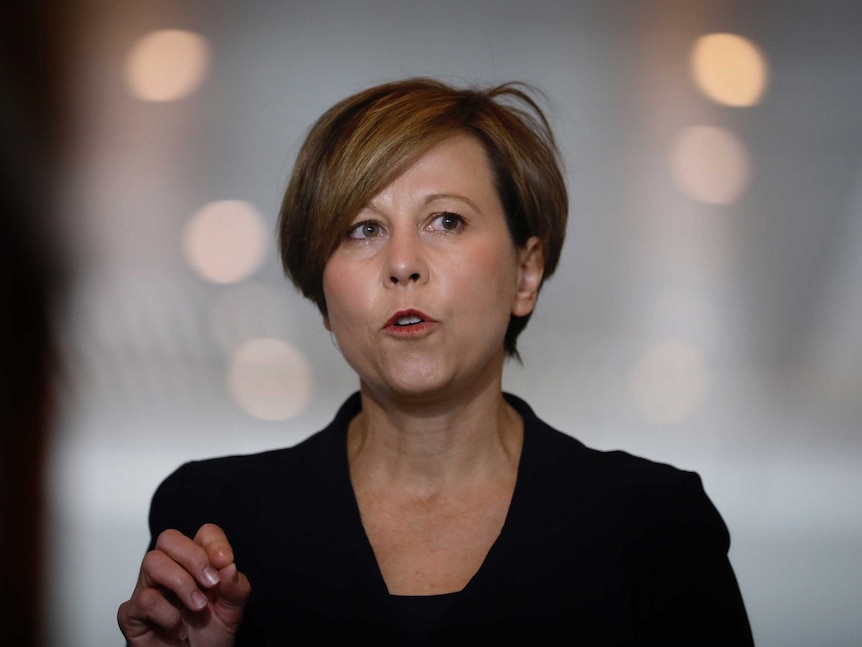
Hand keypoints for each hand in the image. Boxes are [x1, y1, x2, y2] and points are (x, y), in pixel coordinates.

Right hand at [118, 523, 251, 645]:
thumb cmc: (210, 635)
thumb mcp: (232, 610)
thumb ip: (235, 587)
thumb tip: (228, 566)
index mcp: (197, 564)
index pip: (203, 534)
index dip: (215, 543)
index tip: (225, 562)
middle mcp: (170, 571)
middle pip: (169, 539)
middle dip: (193, 557)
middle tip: (211, 583)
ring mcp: (148, 589)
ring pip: (152, 562)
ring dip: (181, 583)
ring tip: (198, 607)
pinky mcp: (132, 613)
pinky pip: (143, 600)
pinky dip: (167, 615)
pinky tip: (177, 627)